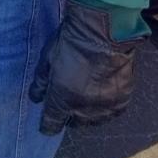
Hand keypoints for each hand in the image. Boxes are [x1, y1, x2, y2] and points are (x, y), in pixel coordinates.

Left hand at [28, 0, 143, 135]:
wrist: (104, 32)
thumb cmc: (71, 41)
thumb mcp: (48, 58)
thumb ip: (41, 82)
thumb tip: (35, 98)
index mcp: (62, 98)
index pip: (52, 123)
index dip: (48, 125)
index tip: (46, 124)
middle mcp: (84, 108)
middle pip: (74, 123)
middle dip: (68, 115)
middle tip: (67, 102)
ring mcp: (105, 106)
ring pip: (93, 120)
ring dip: (87, 113)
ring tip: (84, 98)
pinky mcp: (122, 101)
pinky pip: (110, 112)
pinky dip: (104, 107)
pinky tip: (100, 95)